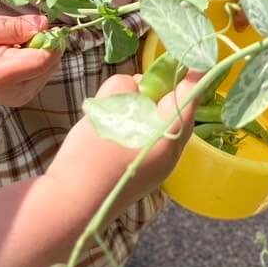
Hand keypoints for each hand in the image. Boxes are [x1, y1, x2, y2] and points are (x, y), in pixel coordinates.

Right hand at [0, 13, 59, 104]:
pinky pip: (43, 75)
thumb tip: (45, 24)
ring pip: (49, 70)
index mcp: (3, 75)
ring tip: (16, 46)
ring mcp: (20, 99)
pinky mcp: (23, 99)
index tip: (37, 26)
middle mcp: (14, 93)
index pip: (44, 59)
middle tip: (22, 34)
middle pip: (50, 65)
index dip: (48, 40)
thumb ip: (17, 26)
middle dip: (43, 45)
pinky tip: (17, 57)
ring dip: (40, 53)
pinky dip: (36, 62)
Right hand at [49, 70, 199, 218]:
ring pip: (162, 127)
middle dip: (163, 92)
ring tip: (118, 107)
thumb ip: (123, 89)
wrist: (70, 210)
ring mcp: (158, 169)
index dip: (193, 73)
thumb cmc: (88, 159)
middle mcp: (170, 154)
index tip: (197, 56)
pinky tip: (114, 129)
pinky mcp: (143, 176)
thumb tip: (135, 88)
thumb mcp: (104, 112)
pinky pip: (150, 142)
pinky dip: (139, 128)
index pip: (189, 96)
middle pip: (177, 112)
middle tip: (141, 80)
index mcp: (168, 136)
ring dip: (148, 111)